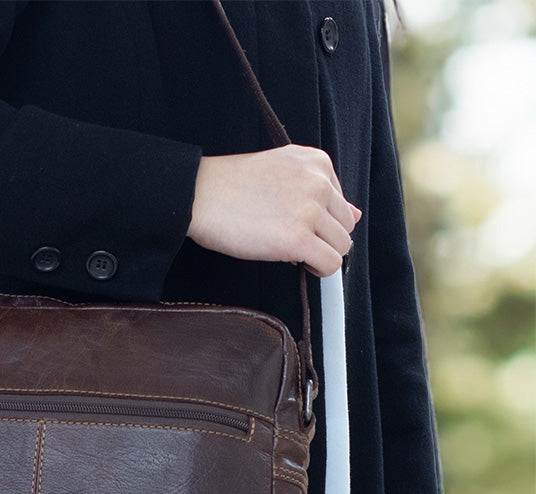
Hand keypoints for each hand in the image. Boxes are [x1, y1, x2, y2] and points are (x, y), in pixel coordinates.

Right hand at [187, 145, 361, 277]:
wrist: (198, 196)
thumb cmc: (230, 187)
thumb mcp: (282, 173)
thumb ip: (320, 190)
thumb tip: (355, 214)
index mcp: (317, 162)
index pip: (341, 202)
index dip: (320, 221)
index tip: (295, 224)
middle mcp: (319, 182)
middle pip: (345, 226)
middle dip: (322, 238)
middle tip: (291, 240)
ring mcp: (310, 211)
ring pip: (342, 247)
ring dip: (319, 254)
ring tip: (290, 250)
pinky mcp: (297, 239)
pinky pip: (330, 265)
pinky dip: (317, 270)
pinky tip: (298, 263)